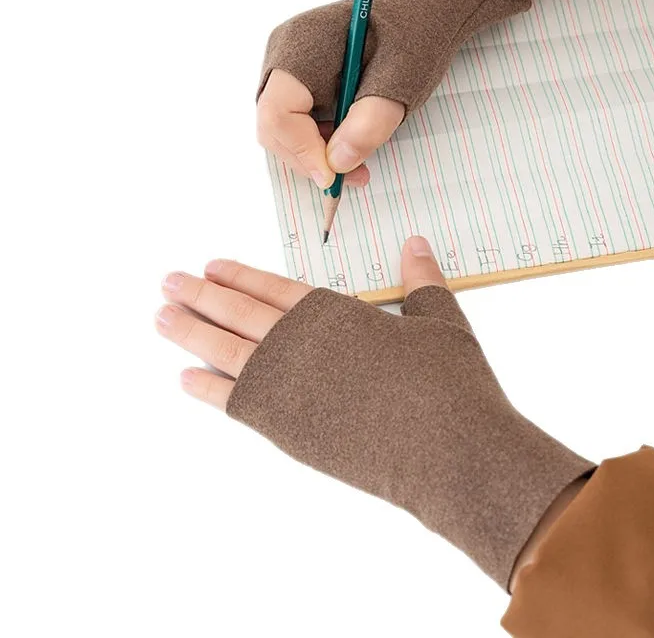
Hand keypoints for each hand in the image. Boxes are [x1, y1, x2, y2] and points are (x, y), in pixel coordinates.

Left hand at [155, 235, 591, 587]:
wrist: (450, 453)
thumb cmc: (450, 384)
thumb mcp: (440, 323)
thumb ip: (421, 281)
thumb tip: (415, 242)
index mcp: (334, 314)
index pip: (275, 287)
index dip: (241, 275)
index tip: (211, 266)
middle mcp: (302, 344)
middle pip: (239, 314)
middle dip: (200, 296)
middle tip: (168, 282)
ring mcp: (289, 388)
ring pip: (227, 352)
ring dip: (190, 333)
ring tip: (160, 318)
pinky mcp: (287, 430)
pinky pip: (233, 403)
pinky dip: (206, 390)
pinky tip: (184, 379)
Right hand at [256, 0, 530, 191]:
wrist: (422, 1)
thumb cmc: (413, 31)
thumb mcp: (401, 80)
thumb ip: (369, 123)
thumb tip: (337, 164)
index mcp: (299, 48)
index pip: (278, 115)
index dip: (302, 153)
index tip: (335, 177)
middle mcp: (283, 55)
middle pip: (275, 127)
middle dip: (310, 159)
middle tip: (354, 178)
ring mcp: (289, 65)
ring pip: (285, 128)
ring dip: (318, 154)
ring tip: (360, 168)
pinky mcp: (302, 77)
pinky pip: (299, 119)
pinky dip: (322, 140)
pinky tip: (352, 147)